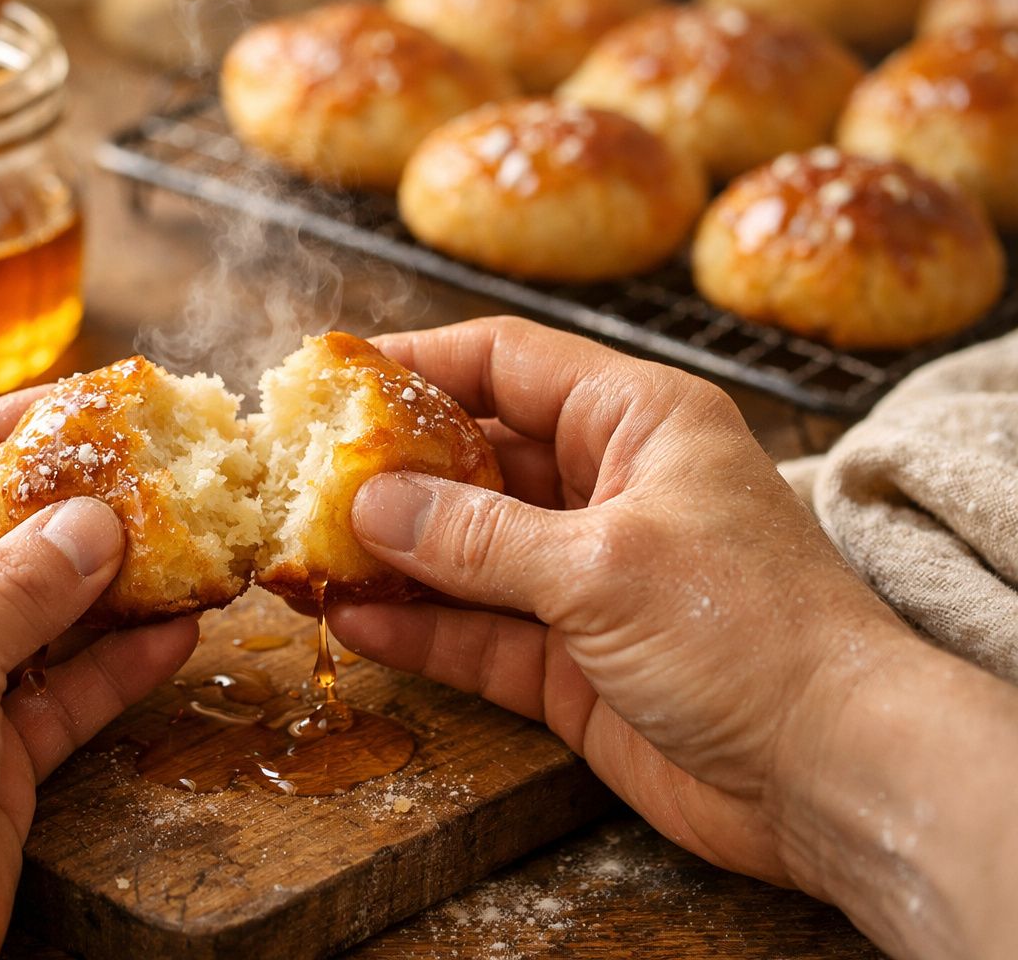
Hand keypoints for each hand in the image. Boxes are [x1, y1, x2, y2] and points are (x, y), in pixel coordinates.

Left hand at [0, 390, 198, 959]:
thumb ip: (14, 588)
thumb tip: (94, 521)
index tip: (77, 401)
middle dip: (63, 511)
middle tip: (149, 470)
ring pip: (31, 620)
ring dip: (104, 588)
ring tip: (183, 544)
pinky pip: (59, 694)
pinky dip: (114, 667)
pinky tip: (177, 632)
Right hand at [330, 317, 911, 886]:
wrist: (833, 774)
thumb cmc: (749, 632)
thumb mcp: (601, 565)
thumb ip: (476, 536)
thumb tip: (367, 503)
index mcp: (637, 423)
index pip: (507, 363)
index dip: (418, 361)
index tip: (333, 372)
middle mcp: (607, 488)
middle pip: (474, 458)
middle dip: (389, 471)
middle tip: (301, 479)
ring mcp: (585, 577)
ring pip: (465, 550)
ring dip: (391, 556)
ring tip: (306, 558)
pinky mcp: (570, 659)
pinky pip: (476, 630)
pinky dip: (420, 627)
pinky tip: (354, 623)